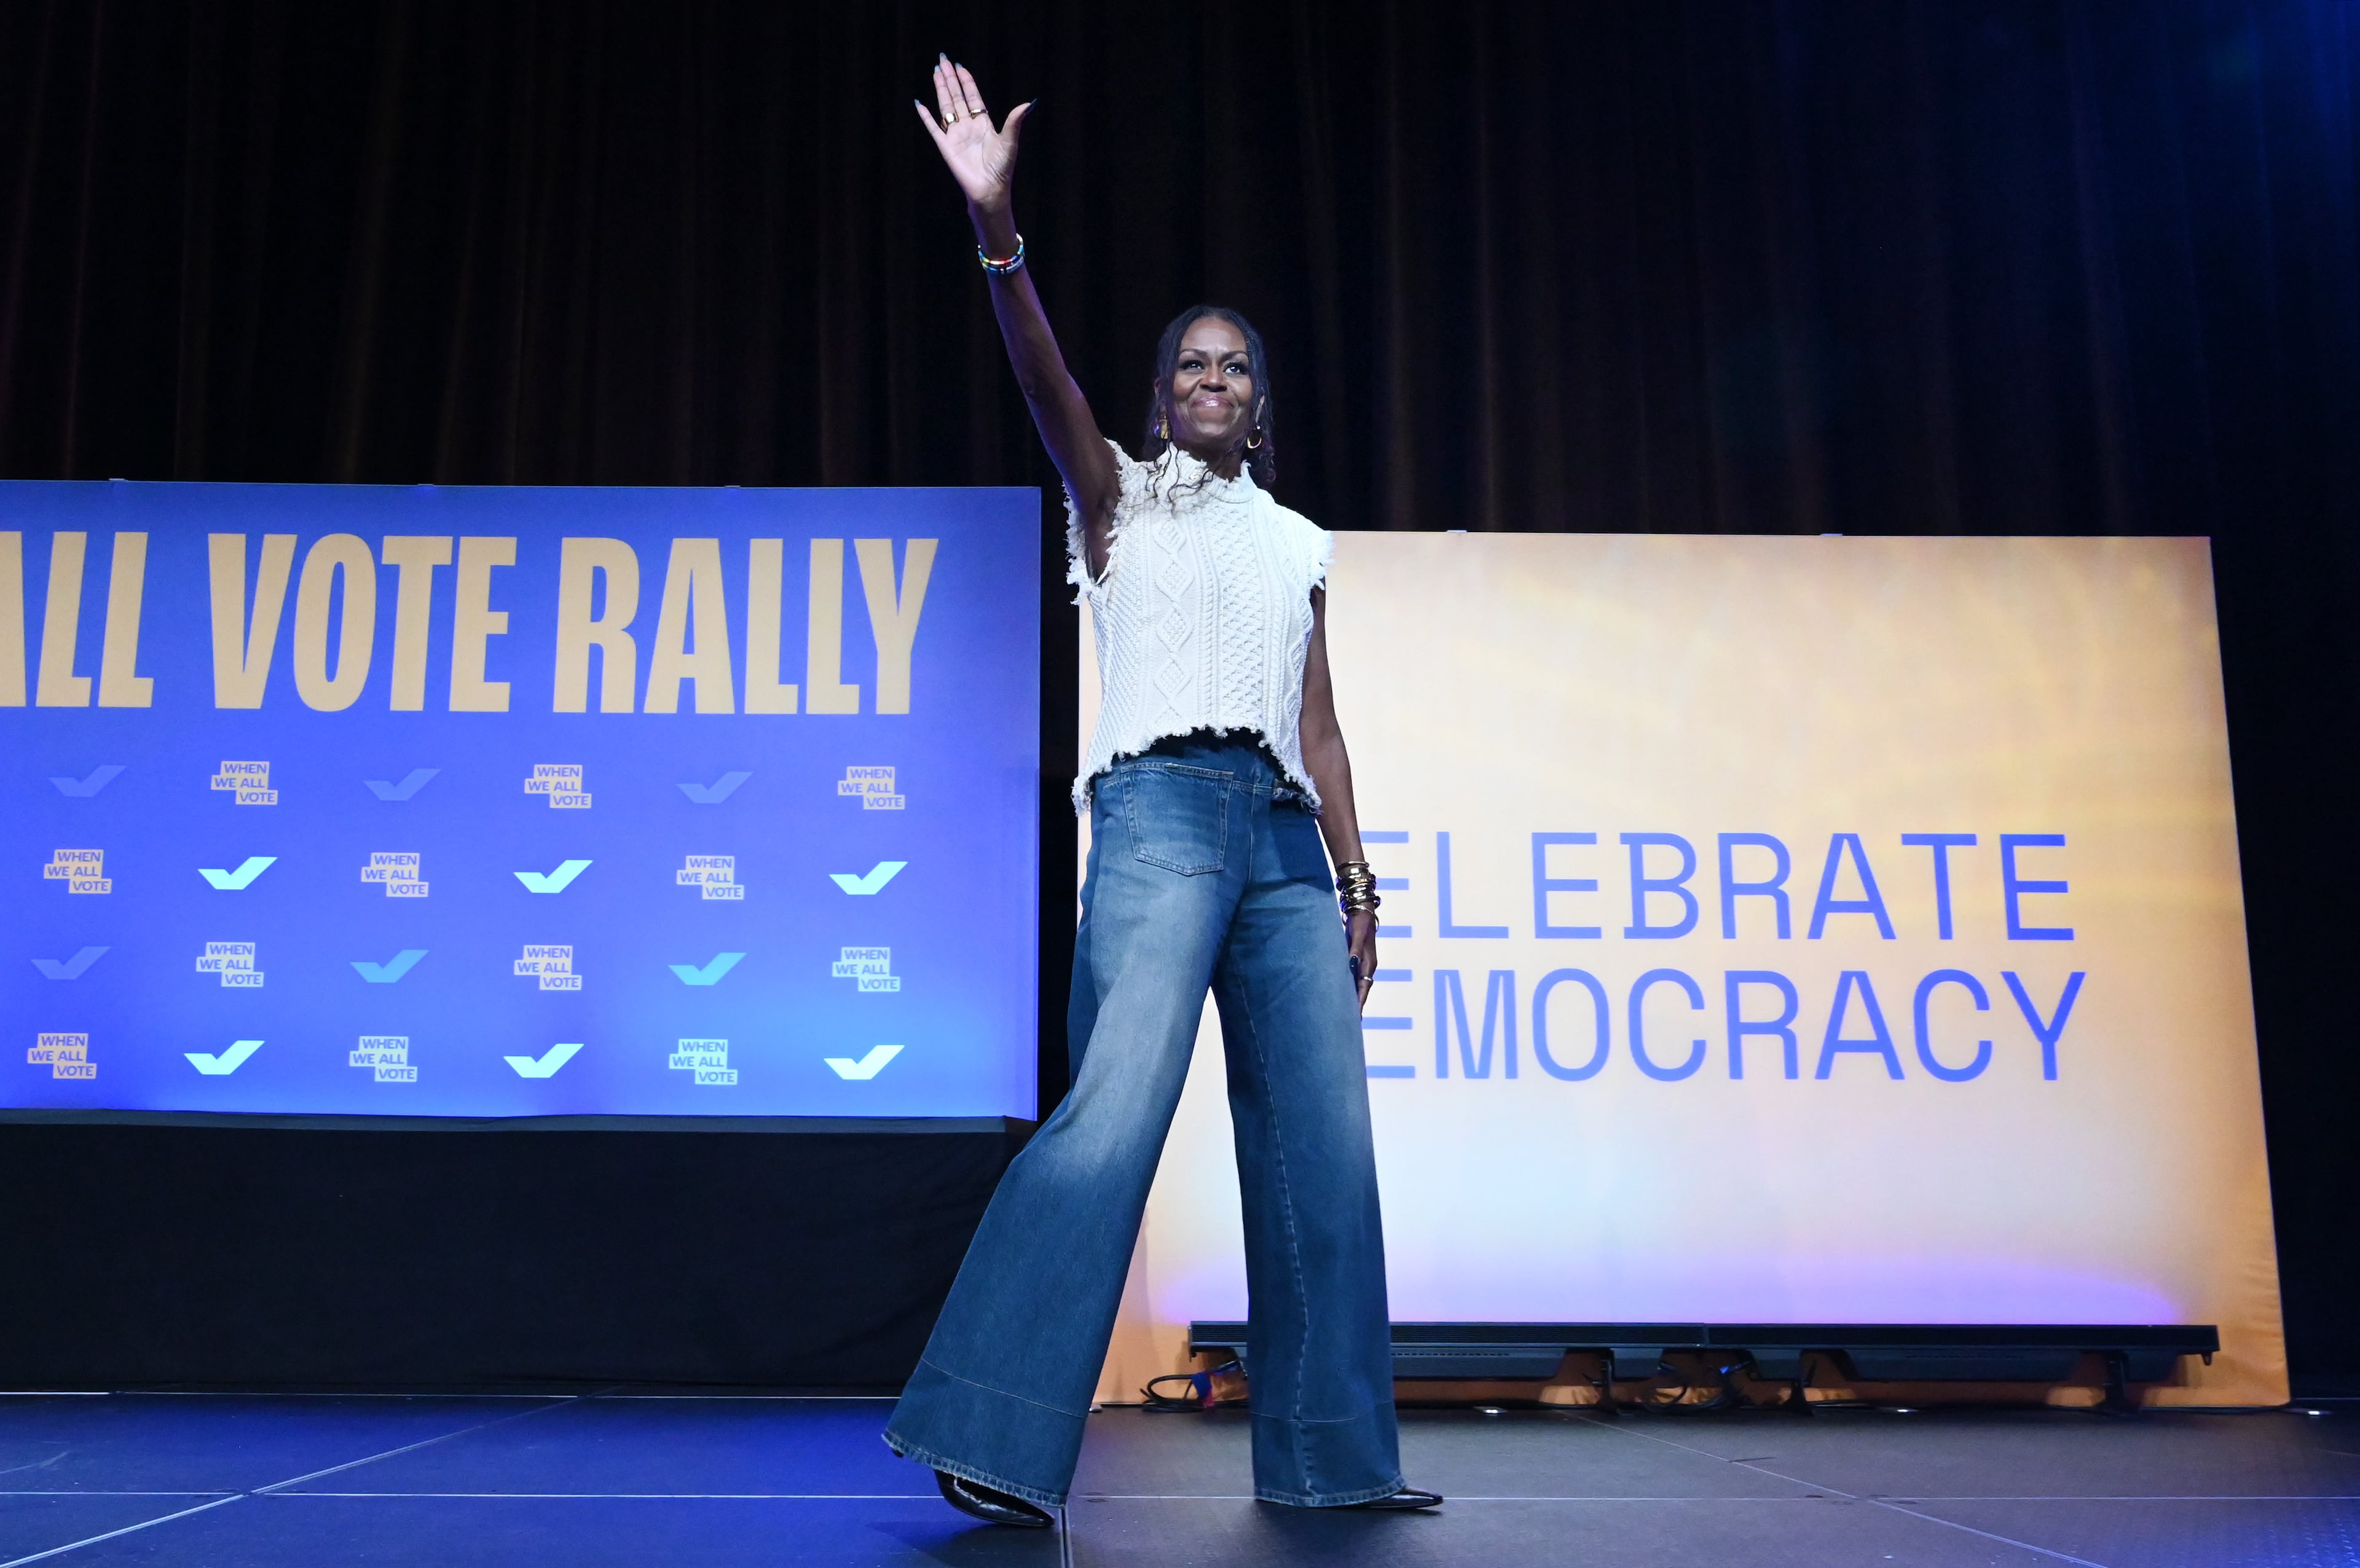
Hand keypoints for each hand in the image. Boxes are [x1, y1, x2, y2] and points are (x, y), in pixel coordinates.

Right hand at [914, 56, 1032, 213]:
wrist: (989, 190)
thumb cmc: (1002, 169)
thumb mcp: (1010, 142)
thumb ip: (1015, 121)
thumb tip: (1030, 102)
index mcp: (983, 123)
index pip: (973, 97)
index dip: (966, 81)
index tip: (960, 66)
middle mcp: (968, 126)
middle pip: (957, 97)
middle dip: (950, 78)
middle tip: (943, 60)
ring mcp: (955, 135)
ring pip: (946, 106)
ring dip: (940, 89)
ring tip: (936, 71)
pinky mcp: (945, 147)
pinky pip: (933, 128)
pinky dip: (926, 116)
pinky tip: (919, 103)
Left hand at [1346, 910, 1378, 1012]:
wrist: (1362, 910)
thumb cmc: (1360, 922)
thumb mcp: (1357, 935)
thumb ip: (1354, 949)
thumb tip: (1351, 963)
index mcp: (1369, 963)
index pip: (1364, 988)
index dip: (1359, 1003)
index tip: (1355, 1017)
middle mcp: (1367, 966)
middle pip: (1361, 990)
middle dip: (1356, 1006)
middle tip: (1350, 1023)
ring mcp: (1362, 963)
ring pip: (1357, 985)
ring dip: (1352, 998)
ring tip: (1345, 1014)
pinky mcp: (1356, 959)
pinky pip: (1352, 977)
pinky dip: (1348, 987)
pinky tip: (1341, 993)